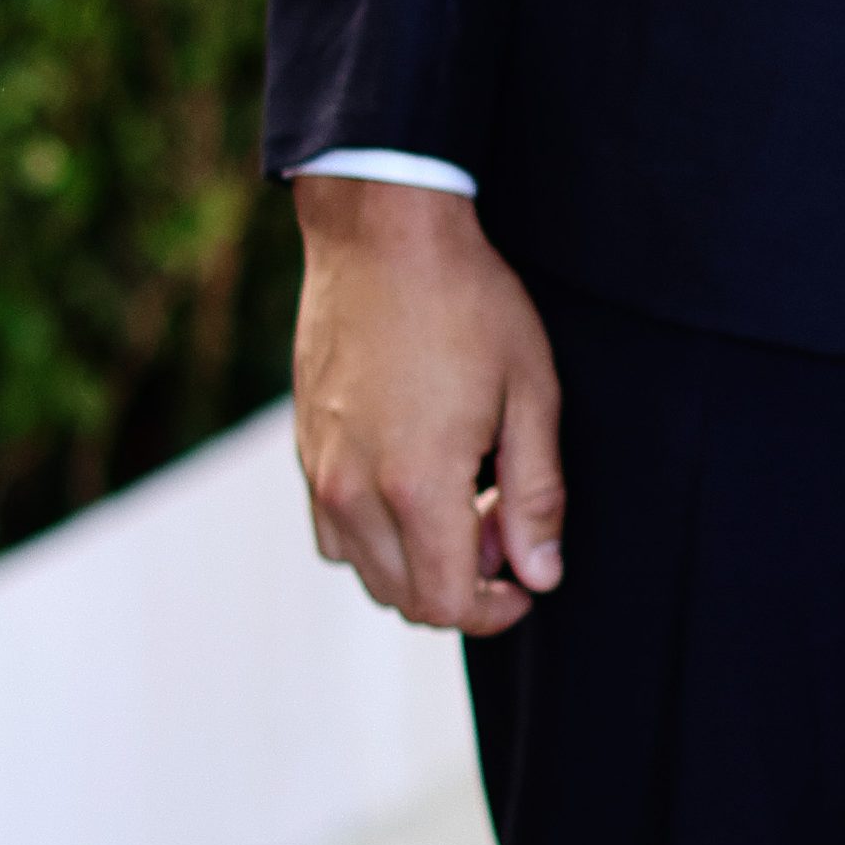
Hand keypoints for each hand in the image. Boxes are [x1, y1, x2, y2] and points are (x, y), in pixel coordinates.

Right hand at [293, 175, 565, 631]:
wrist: (382, 235)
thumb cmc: (469, 304)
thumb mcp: (531, 394)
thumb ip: (537, 496)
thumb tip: (541, 575)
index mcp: (416, 487)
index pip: (446, 604)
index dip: (494, 610)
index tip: (526, 579)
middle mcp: (354, 492)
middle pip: (404, 598)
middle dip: (463, 583)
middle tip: (504, 522)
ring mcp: (320, 471)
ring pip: (364, 569)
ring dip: (417, 561)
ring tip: (464, 496)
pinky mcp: (304, 448)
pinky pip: (332, 529)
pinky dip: (375, 533)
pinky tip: (414, 478)